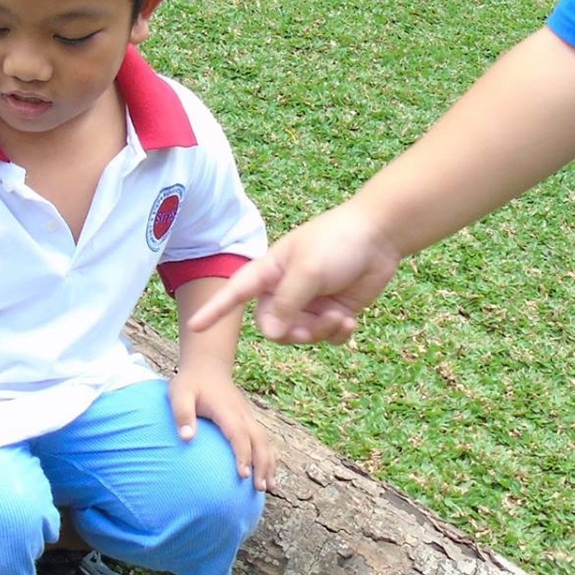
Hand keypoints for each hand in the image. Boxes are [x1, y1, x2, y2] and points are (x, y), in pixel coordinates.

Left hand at [168, 364, 276, 490]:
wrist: (207, 364)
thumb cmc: (190, 382)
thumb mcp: (179, 394)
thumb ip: (182, 415)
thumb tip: (187, 438)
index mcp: (227, 409)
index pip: (239, 434)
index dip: (242, 454)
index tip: (243, 475)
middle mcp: (242, 413)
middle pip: (259, 441)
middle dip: (262, 464)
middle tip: (261, 487)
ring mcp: (248, 416)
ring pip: (265, 441)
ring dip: (269, 463)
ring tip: (270, 487)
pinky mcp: (249, 419)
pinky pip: (263, 439)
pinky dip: (268, 456)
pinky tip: (266, 473)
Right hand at [184, 202, 402, 344]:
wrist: (380, 236)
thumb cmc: (338, 242)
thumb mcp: (308, 270)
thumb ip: (287, 302)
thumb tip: (270, 333)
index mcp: (269, 272)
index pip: (235, 293)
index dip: (214, 310)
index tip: (193, 326)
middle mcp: (284, 290)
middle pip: (273, 328)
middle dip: (296, 331)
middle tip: (322, 321)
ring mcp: (308, 303)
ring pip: (300, 336)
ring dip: (321, 332)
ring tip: (341, 317)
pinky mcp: (331, 312)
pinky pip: (324, 338)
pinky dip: (336, 334)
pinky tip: (349, 321)